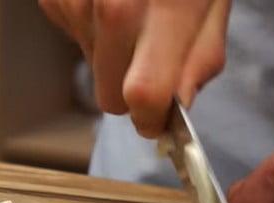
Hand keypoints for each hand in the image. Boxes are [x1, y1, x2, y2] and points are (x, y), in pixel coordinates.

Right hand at [38, 0, 230, 137]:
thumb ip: (201, 54)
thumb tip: (178, 104)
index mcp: (162, 7)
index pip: (142, 94)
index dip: (151, 117)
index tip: (158, 119)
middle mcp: (109, 7)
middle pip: (108, 96)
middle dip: (131, 90)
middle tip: (151, 58)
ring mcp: (74, 2)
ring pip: (91, 68)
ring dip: (111, 54)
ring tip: (132, 9)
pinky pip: (73, 39)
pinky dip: (91, 30)